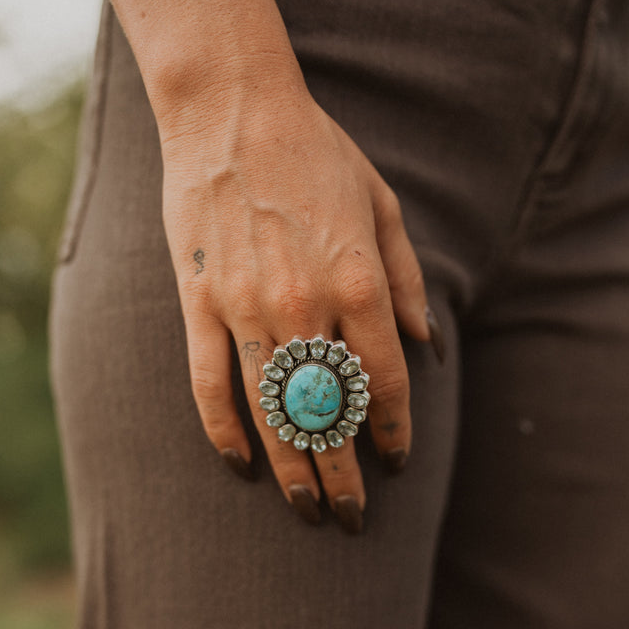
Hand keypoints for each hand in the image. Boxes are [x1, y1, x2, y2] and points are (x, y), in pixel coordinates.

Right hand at [158, 69, 439, 530]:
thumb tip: (427, 349)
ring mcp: (246, 309)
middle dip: (344, 475)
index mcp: (357, 283)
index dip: (394, 432)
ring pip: (272, 413)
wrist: (233, 110)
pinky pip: (210, 384)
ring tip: (305, 510)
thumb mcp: (384, 208)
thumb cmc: (318, 156)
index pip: (384, 383)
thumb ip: (407, 283)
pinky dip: (223, 430)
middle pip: (329, 415)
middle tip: (352, 518)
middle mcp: (305, 306)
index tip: (397, 461)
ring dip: (291, 470)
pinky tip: (240, 466)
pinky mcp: (200, 304)